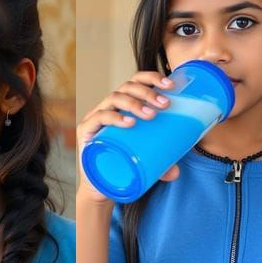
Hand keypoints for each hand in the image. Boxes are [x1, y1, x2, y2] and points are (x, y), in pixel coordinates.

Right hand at [77, 70, 180, 202]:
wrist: (99, 184)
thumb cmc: (122, 163)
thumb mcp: (145, 159)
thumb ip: (161, 164)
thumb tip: (175, 171)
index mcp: (124, 105)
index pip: (136, 81)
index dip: (151, 78)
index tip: (170, 86)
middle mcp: (109, 106)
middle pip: (127, 87)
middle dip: (147, 92)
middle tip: (164, 105)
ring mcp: (96, 116)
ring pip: (114, 98)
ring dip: (134, 103)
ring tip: (151, 115)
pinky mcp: (86, 131)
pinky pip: (99, 118)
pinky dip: (114, 117)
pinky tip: (129, 122)